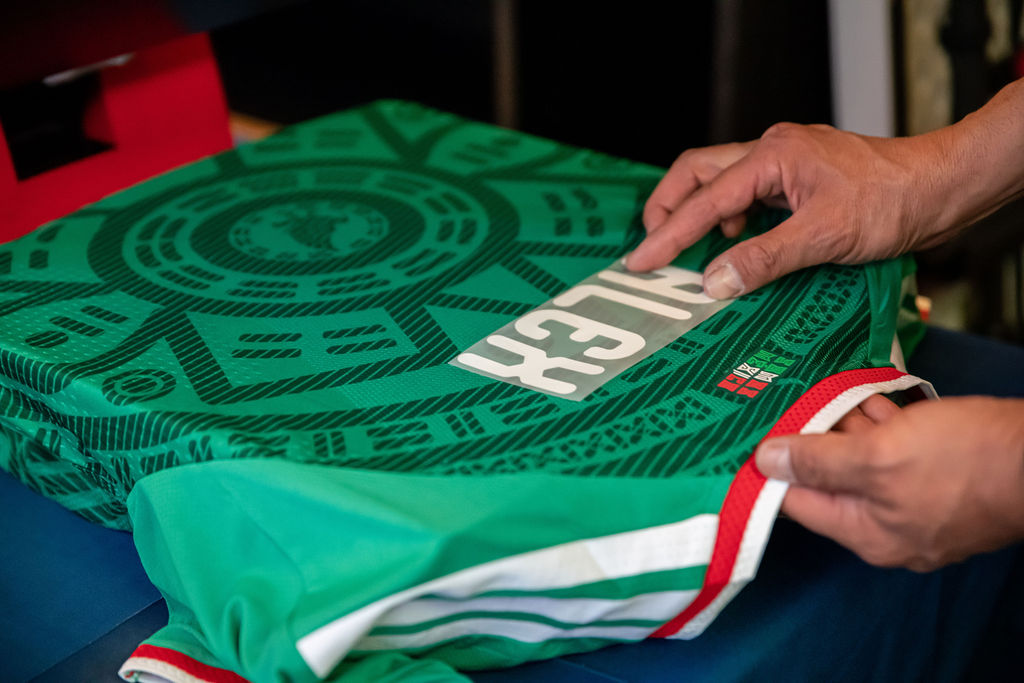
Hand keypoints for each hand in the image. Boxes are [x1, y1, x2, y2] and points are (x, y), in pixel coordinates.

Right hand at [626, 124, 958, 297]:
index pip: (704, 200)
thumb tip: (713, 282)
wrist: (939, 187)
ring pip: (718, 180)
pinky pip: (745, 193)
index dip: (668, 234)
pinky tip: (736, 244)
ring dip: (698, 214)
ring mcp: (784, 161)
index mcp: (772, 156)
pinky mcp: (796, 177)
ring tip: (688, 253)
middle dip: (669, 208)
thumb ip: (764, 258)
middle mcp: (772, 150)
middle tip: (652, 248)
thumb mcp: (824, 236)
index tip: (640, 262)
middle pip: (696, 172)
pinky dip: (728, 218)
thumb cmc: (893, 201)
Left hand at [755, 395, 1023, 570]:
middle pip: (830, 481)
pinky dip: (882, 425)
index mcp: (867, 533)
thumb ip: (819, 462)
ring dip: (846, 426)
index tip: (745, 438)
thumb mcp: (879, 456)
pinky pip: (898, 453)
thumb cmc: (963, 461)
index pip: (799, 504)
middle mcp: (888, 527)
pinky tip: (867, 395)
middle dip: (811, 440)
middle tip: (781, 400)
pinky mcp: (941, 479)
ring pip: (864, 462)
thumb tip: (766, 462)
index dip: (770, 471)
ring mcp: (917, 504)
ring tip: (820, 388)